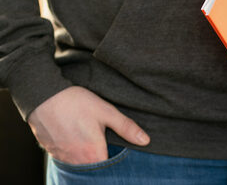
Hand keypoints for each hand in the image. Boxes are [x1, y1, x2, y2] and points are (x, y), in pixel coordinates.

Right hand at [27, 86, 149, 164]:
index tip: (117, 151)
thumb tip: (145, 140)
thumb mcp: (106, 112)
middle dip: (101, 160)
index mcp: (93, 153)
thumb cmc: (76, 103)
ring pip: (79, 165)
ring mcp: (62, 157)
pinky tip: (77, 139)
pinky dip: (73, 153)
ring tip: (91, 142)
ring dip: (87, 158)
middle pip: (93, 168)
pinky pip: (66, 159)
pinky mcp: (51, 151)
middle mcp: (76, 160)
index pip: (108, 168)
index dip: (115, 162)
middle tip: (104, 144)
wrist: (44, 96)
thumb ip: (126, 128)